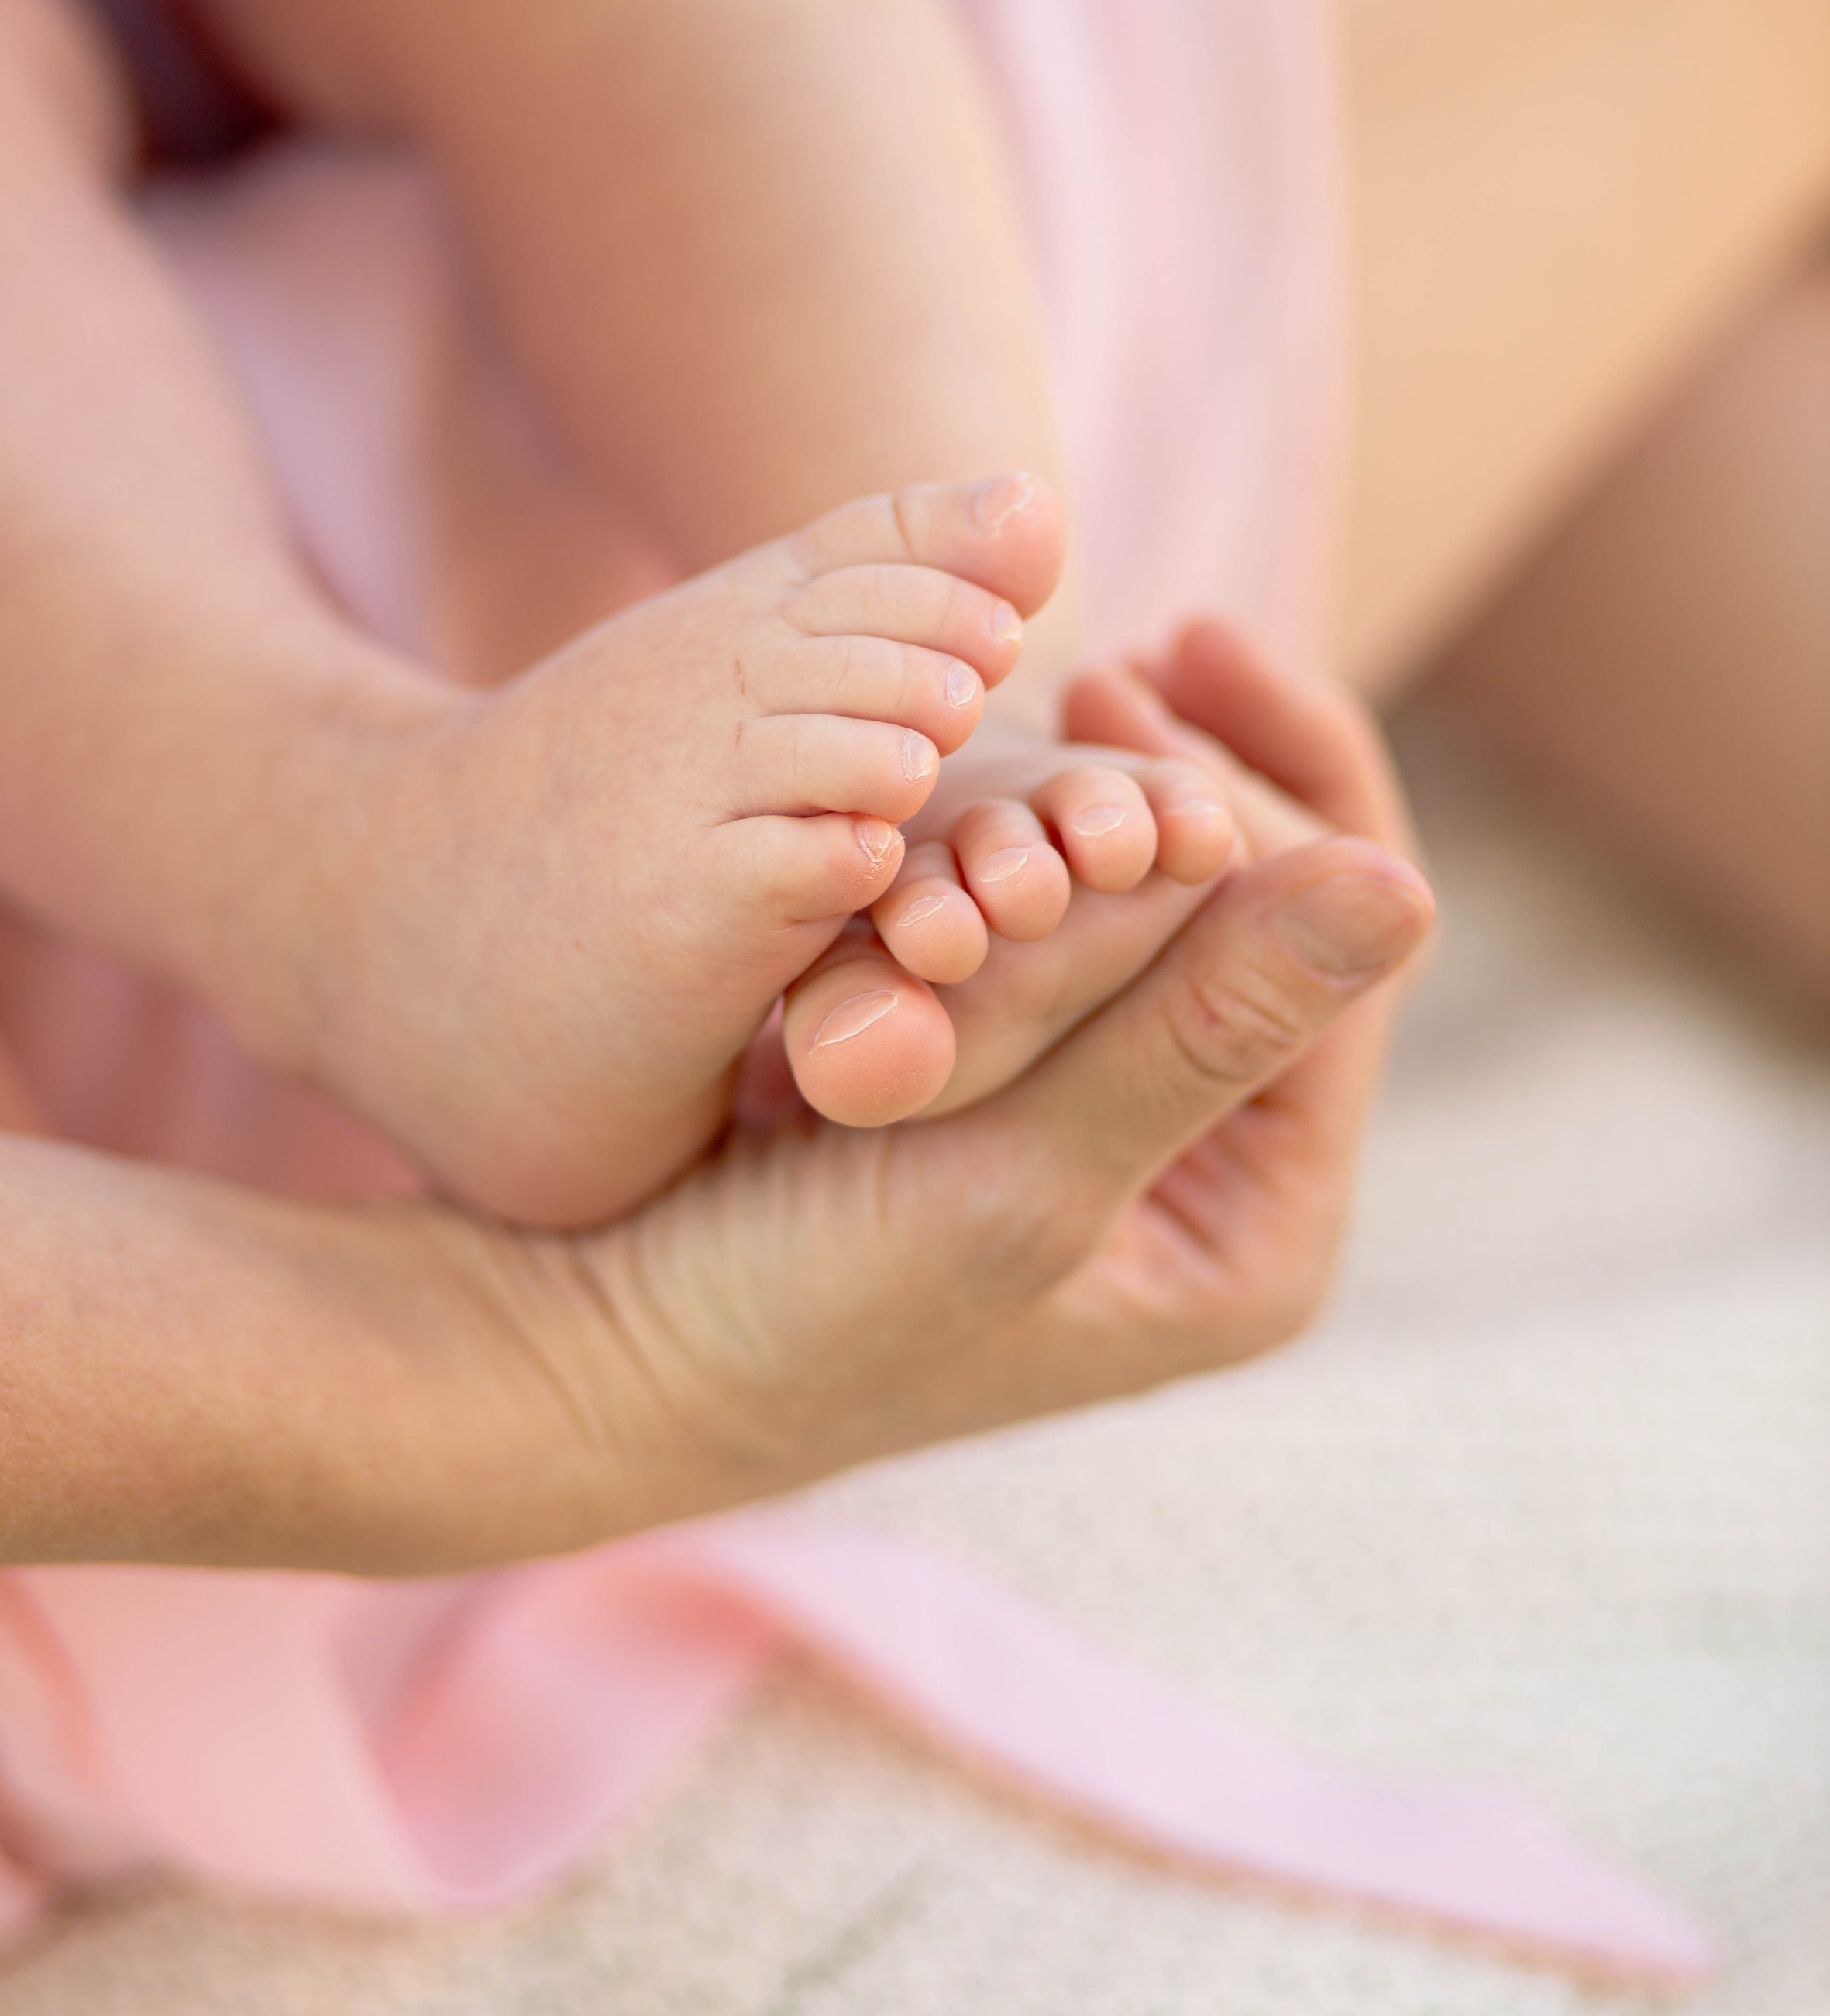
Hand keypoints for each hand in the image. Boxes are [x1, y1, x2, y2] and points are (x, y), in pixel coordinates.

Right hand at [360, 633, 1431, 1566]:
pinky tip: (1002, 756)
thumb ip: (1202, 1022)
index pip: (1338, 965)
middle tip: (1111, 668)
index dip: (1277, 796)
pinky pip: (1073, 928)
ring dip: (1126, 796)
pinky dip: (1043, 838)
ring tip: (1074, 687)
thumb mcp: (1019, 1166)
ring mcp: (1111, 1125)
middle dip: (1198, 791)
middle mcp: (1207, 1178)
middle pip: (1269, 928)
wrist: (601, 1347)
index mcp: (1256, 1228)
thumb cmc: (804, 1302)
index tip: (1162, 669)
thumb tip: (1414, 883)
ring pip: (1169, 914)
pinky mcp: (1011, 1082)